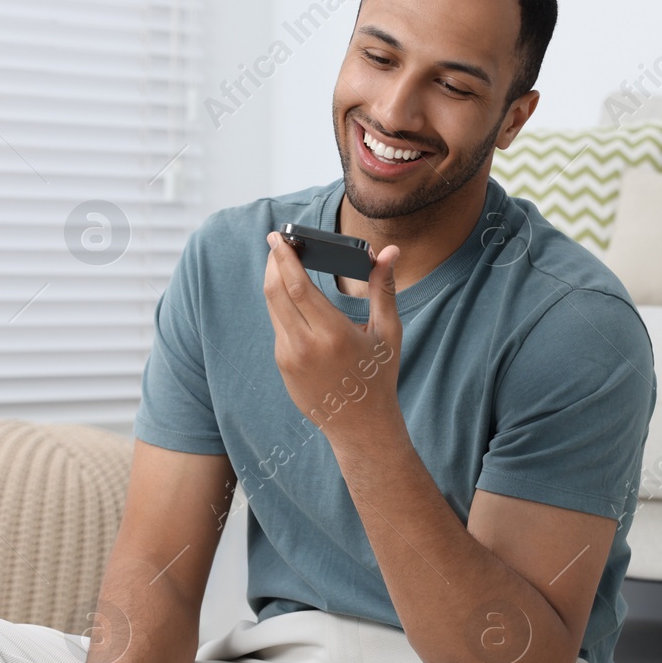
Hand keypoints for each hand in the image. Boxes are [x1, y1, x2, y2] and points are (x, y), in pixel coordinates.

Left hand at [262, 231, 404, 449]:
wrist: (359, 426)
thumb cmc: (378, 377)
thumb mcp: (388, 332)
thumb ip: (383, 288)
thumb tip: (389, 252)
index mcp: (333, 334)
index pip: (296, 286)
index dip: (283, 257)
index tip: (278, 236)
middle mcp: (305, 345)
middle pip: (275, 292)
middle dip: (273, 263)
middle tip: (278, 242)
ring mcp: (288, 357)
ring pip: (273, 308)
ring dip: (275, 282)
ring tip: (285, 263)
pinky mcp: (282, 365)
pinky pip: (278, 327)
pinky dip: (282, 306)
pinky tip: (292, 296)